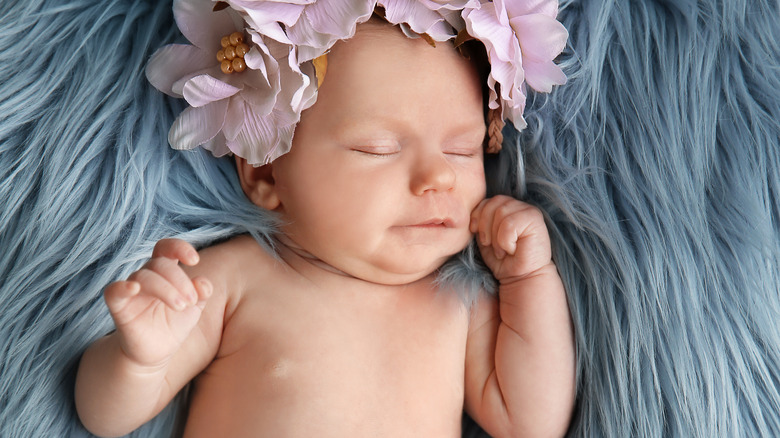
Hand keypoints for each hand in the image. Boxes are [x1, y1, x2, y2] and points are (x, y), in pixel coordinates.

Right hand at [104, 239, 211, 368]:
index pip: (167, 249)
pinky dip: (122, 287)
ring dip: (166, 289)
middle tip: (191, 302)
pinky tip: (134, 289)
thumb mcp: (194, 308)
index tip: (194, 260)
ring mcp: (131, 291)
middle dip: (180, 280)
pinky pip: (113, 291)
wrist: (157, 352)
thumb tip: (204, 283)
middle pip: (160, 264)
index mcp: (165, 272)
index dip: (179, 248)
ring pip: (144, 276)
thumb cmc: (174, 324)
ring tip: (181, 307)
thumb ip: (202, 293)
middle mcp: (146, 277)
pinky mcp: (119, 307)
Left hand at [470, 195, 552, 281]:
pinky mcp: (535, 219)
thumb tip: (471, 214)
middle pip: (493, 203)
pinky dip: (505, 241)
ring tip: (502, 250)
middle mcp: (520, 206)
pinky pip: (509, 224)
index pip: (487, 201)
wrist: (522, 278)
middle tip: (489, 244)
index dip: (477, 215)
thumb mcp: (486, 238)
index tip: (475, 232)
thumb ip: (480, 222)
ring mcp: (529, 211)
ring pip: (501, 212)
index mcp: (508, 207)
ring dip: (496, 236)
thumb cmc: (503, 260)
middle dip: (485, 225)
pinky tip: (512, 250)